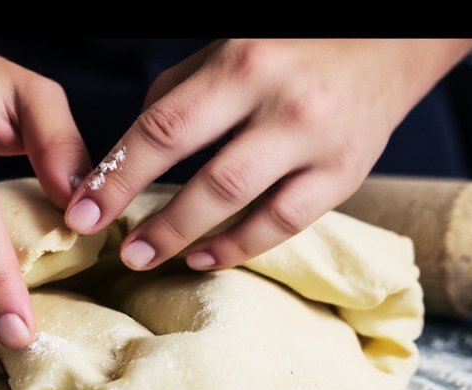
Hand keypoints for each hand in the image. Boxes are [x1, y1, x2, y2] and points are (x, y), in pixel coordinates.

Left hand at [63, 39, 471, 270]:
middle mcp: (283, 105)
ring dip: (187, 239)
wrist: (387, 48)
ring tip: (147, 259)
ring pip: (244, 205)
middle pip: (205, 176)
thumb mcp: (230, 52)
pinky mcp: (345, 176)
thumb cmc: (292, 50)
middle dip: (153, 221)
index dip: (119, 175)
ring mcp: (318, 144)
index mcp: (244, 64)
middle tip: (118, 250)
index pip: (166, 128)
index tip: (84, 211)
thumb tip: (129, 154)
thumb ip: (179, 96)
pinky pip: (285, 224)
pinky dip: (240, 246)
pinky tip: (205, 258)